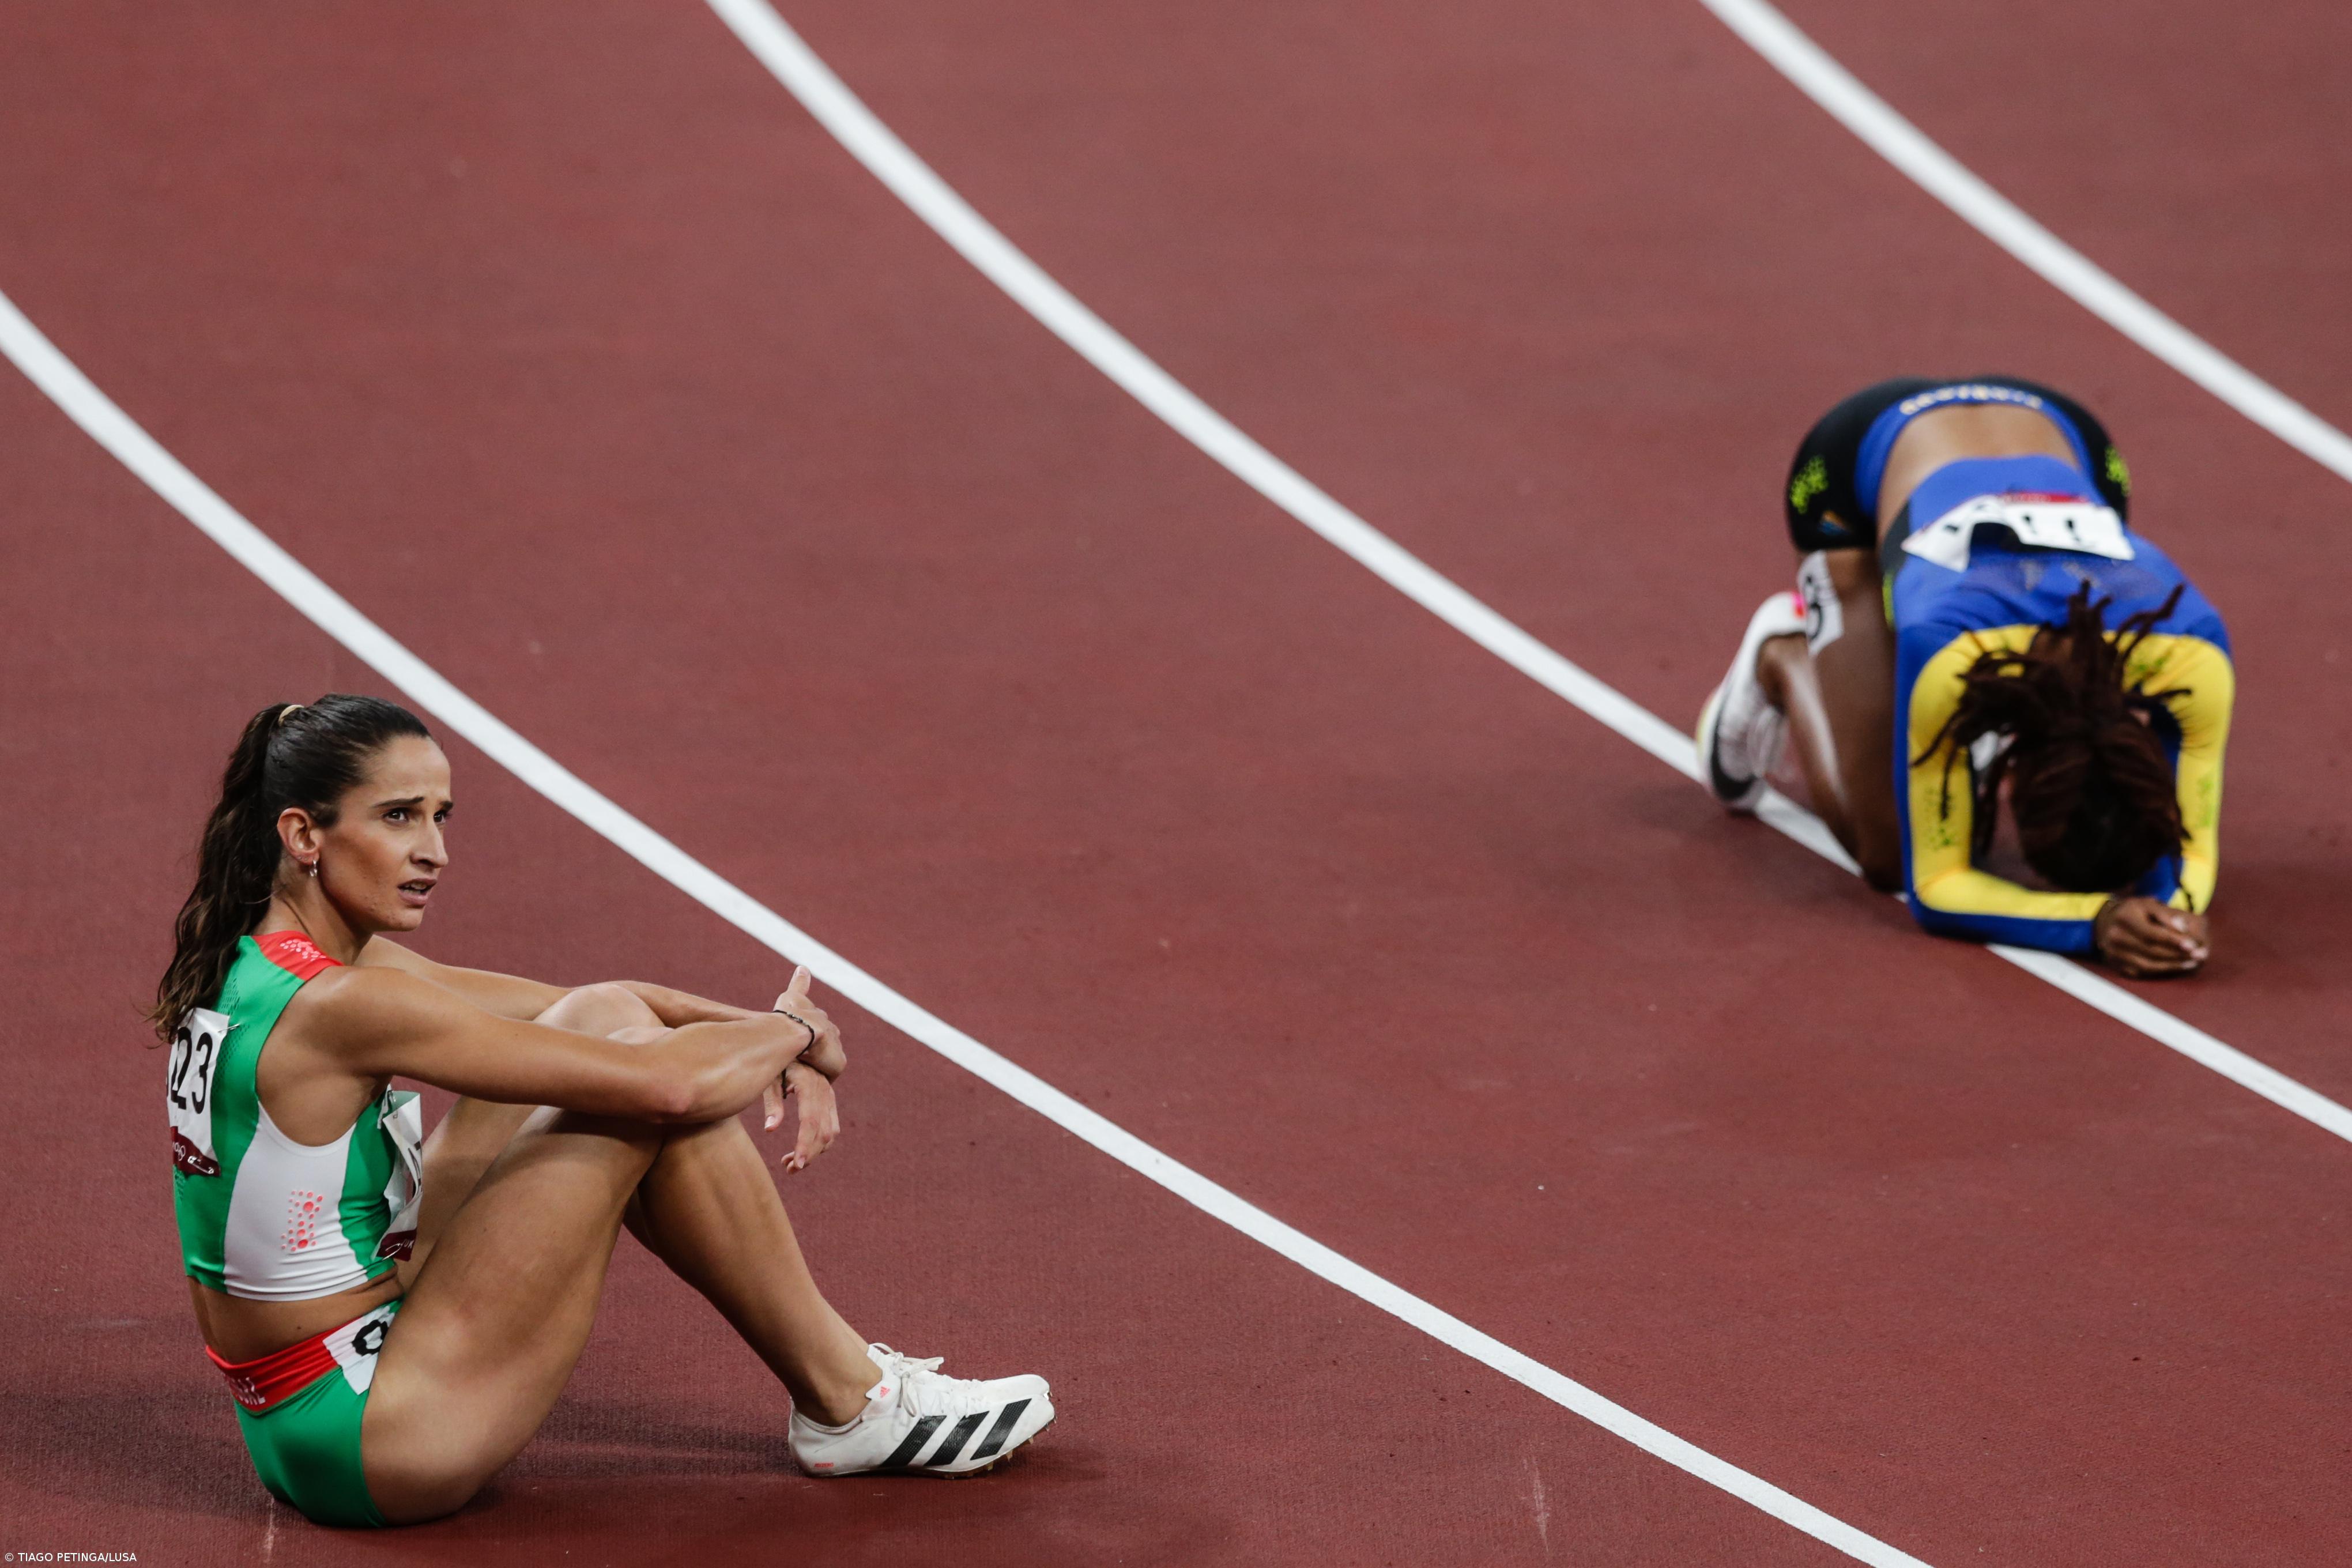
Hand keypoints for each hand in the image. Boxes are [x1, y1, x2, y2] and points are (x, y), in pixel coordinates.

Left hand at [762, 1061, 838, 1173]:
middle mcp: (824, 1090)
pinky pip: (831, 1125)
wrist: (794, 1039)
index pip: (810, 1122)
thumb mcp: (768, 1077)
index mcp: (808, 1084)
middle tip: (789, 1170)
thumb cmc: (775, 1060)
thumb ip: (771, 1103)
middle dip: (809, 1154)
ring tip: (791, 1164)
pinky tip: (802, 1149)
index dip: (804, 1146)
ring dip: (815, 1151)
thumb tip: (770, 1129)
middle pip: (824, 1131)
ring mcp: (829, 1094)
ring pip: (831, 1131)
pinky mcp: (829, 1098)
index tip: (796, 1165)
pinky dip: (820, 1142)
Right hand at [773, 965, 846, 1079]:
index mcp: (821, 1020)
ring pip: (825, 1061)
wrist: (798, 1028)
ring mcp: (836, 1048)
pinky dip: (816, 1077)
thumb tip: (803, 967)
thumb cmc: (789, 1013)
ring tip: (796, 1077)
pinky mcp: (838, 1064)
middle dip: (814, 1053)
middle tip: (798, 1061)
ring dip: (814, 1067)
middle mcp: (832, 1032)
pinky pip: (828, 1074)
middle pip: (825, 1045)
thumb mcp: (791, 996)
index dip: (810, 1035)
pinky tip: (801, 1083)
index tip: (802, 1044)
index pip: (819, 1026)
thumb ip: (799, 983)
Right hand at [2094, 896, 2208, 977]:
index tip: (2193, 945)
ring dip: (2173, 966)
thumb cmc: (2138, 912)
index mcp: (2124, 917)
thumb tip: (2184, 931)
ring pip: (2148, 965)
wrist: (2108, 921)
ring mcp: (2113, 952)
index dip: (2172, 940)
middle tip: (2199, 955)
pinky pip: (2143, 972)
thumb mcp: (2152, 905)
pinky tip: (2177, 966)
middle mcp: (2114, 935)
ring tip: (2192, 963)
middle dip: (2177, 955)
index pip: (2151, 933)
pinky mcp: (2116, 965)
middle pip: (2150, 950)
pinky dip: (2163, 971)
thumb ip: (2170, 915)